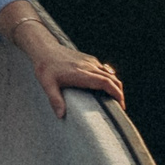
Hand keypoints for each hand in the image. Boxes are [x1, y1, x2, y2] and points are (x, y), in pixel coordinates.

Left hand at [10, 17, 124, 117]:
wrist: (44, 49)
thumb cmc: (45, 67)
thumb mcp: (47, 84)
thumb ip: (55, 100)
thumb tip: (61, 115)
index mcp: (81, 74)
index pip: (105, 82)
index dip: (115, 93)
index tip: (120, 104)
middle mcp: (88, 66)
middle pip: (112, 78)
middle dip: (119, 93)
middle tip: (120, 107)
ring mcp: (90, 62)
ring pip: (110, 73)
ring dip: (116, 85)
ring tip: (115, 99)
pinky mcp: (89, 59)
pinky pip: (104, 69)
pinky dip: (110, 79)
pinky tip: (106, 88)